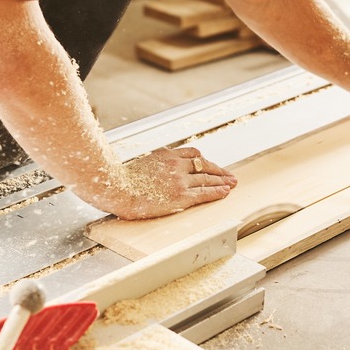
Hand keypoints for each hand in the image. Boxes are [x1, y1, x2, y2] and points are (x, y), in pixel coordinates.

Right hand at [98, 147, 237, 219]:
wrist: (116, 189)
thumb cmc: (121, 181)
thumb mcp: (139, 164)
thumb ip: (152, 166)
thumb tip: (153, 172)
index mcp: (165, 155)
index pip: (192, 154)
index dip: (205, 160)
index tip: (210, 165)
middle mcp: (175, 164)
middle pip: (204, 165)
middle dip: (219, 170)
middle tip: (229, 174)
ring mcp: (179, 179)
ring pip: (207, 178)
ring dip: (222, 181)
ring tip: (232, 183)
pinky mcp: (181, 195)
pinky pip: (205, 192)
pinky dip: (217, 191)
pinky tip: (225, 192)